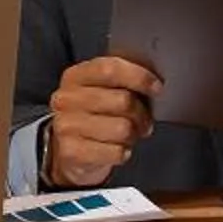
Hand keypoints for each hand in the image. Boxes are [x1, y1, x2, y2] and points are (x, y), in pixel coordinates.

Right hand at [44, 55, 159, 187]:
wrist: (66, 151)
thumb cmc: (92, 117)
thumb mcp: (100, 91)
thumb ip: (121, 81)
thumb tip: (153, 84)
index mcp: (75, 76)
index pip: (110, 69)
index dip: (139, 77)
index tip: (156, 87)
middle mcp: (66, 99)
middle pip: (122, 100)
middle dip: (142, 114)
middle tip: (144, 121)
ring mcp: (66, 125)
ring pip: (123, 129)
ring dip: (133, 135)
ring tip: (128, 136)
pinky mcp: (71, 151)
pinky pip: (116, 152)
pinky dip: (123, 153)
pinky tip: (116, 149)